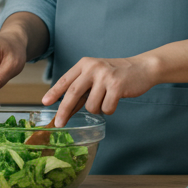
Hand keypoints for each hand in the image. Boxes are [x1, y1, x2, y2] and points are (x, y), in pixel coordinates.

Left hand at [43, 56, 158, 126]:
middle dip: (64, 110)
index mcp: (84, 64)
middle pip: (72, 93)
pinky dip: (109, 109)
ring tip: (105, 100)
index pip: (65, 80)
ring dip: (96, 109)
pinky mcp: (117, 86)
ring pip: (91, 105)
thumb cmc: (116, 74)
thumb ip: (82, 89)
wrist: (143, 67)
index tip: (44, 103)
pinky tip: (115, 101)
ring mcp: (105, 77)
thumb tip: (65, 108)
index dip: (54, 92)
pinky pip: (106, 108)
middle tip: (59, 123)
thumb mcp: (96, 76)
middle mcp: (92, 68)